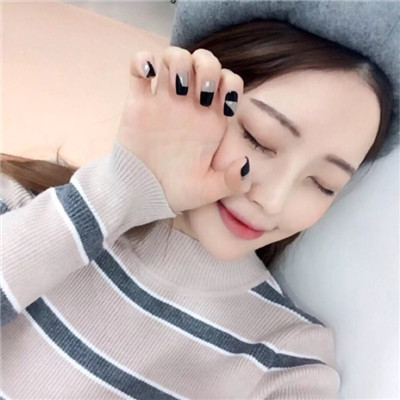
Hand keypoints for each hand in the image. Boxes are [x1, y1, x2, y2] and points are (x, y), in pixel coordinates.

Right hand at [116, 46, 250, 213]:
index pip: (229, 82)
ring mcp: (163, 101)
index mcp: (211, 120)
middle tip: (201, 94)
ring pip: (173, 58)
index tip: (224, 107)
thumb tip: (246, 165)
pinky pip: (138, 69)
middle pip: (203, 62)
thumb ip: (231, 181)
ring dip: (178, 61)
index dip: (231, 85)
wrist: (143, 194)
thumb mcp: (207, 190)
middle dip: (207, 67)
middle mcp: (189, 105)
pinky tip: (147, 74)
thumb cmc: (177, 191)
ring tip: (175, 87)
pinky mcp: (138, 103)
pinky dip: (142, 61)